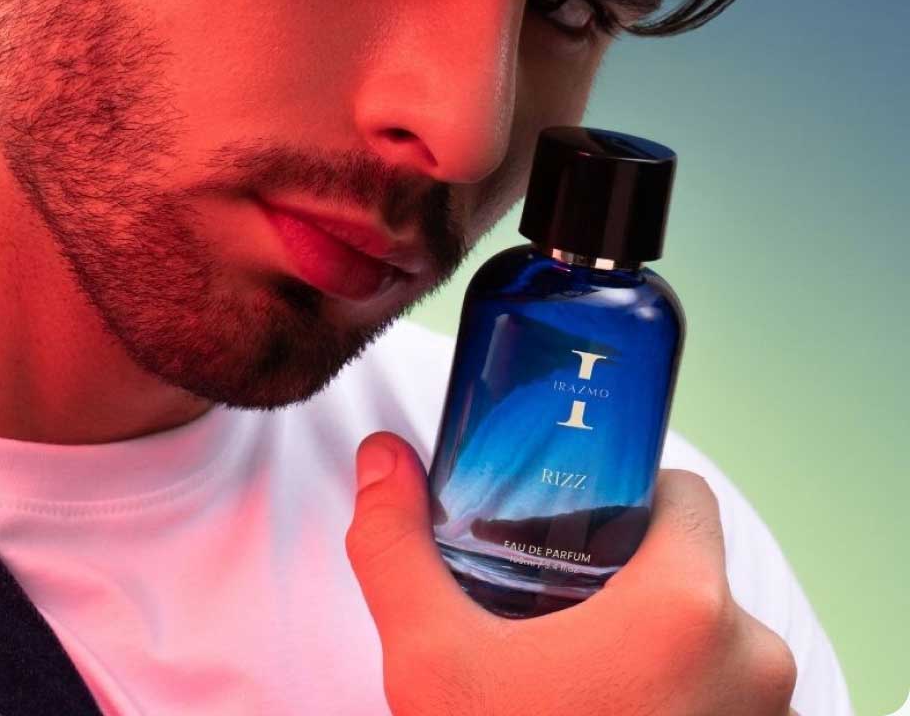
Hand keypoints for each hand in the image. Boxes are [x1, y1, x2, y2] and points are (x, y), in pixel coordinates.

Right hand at [344, 432, 798, 715]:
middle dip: (624, 578)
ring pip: (711, 640)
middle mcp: (751, 656)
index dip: (621, 492)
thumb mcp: (430, 656)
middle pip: (691, 570)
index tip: (567, 519)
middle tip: (551, 604)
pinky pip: (723, 698)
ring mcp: (765, 714)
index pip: (681, 495)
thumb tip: (382, 457)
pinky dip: (676, 697)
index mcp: (685, 607)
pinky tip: (607, 715)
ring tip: (575, 673)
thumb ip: (397, 546)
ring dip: (653, 644)